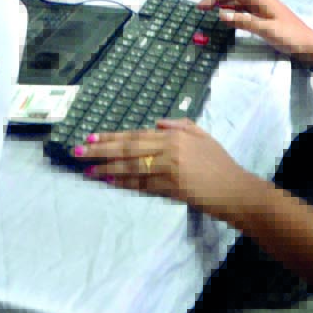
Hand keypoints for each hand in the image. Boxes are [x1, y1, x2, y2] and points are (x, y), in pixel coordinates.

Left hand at [72, 119, 266, 223]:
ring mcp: (168, 171)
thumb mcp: (203, 136)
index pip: (136, 135)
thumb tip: (157, 123)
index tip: (91, 137)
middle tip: (78, 152)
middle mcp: (168, 150)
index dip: (112, 136)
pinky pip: (142, 186)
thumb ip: (181, 125)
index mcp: (175, 136)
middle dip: (101, 151)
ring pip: (131, 168)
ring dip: (107, 169)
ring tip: (88, 170)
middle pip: (128, 149)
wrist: (234, 189)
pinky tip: (110, 183)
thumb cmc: (219, 162)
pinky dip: (125, 184)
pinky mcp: (170, 189)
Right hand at [200, 0, 312, 65]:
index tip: (202, 6)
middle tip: (201, 9)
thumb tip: (221, 14)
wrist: (309, 46)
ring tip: (207, 12)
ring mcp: (261, 5)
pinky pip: (241, 7)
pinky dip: (229, 10)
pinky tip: (223, 18)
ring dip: (221, 1)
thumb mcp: (268, 31)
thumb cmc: (291, 38)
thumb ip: (245, 22)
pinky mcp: (261, 14)